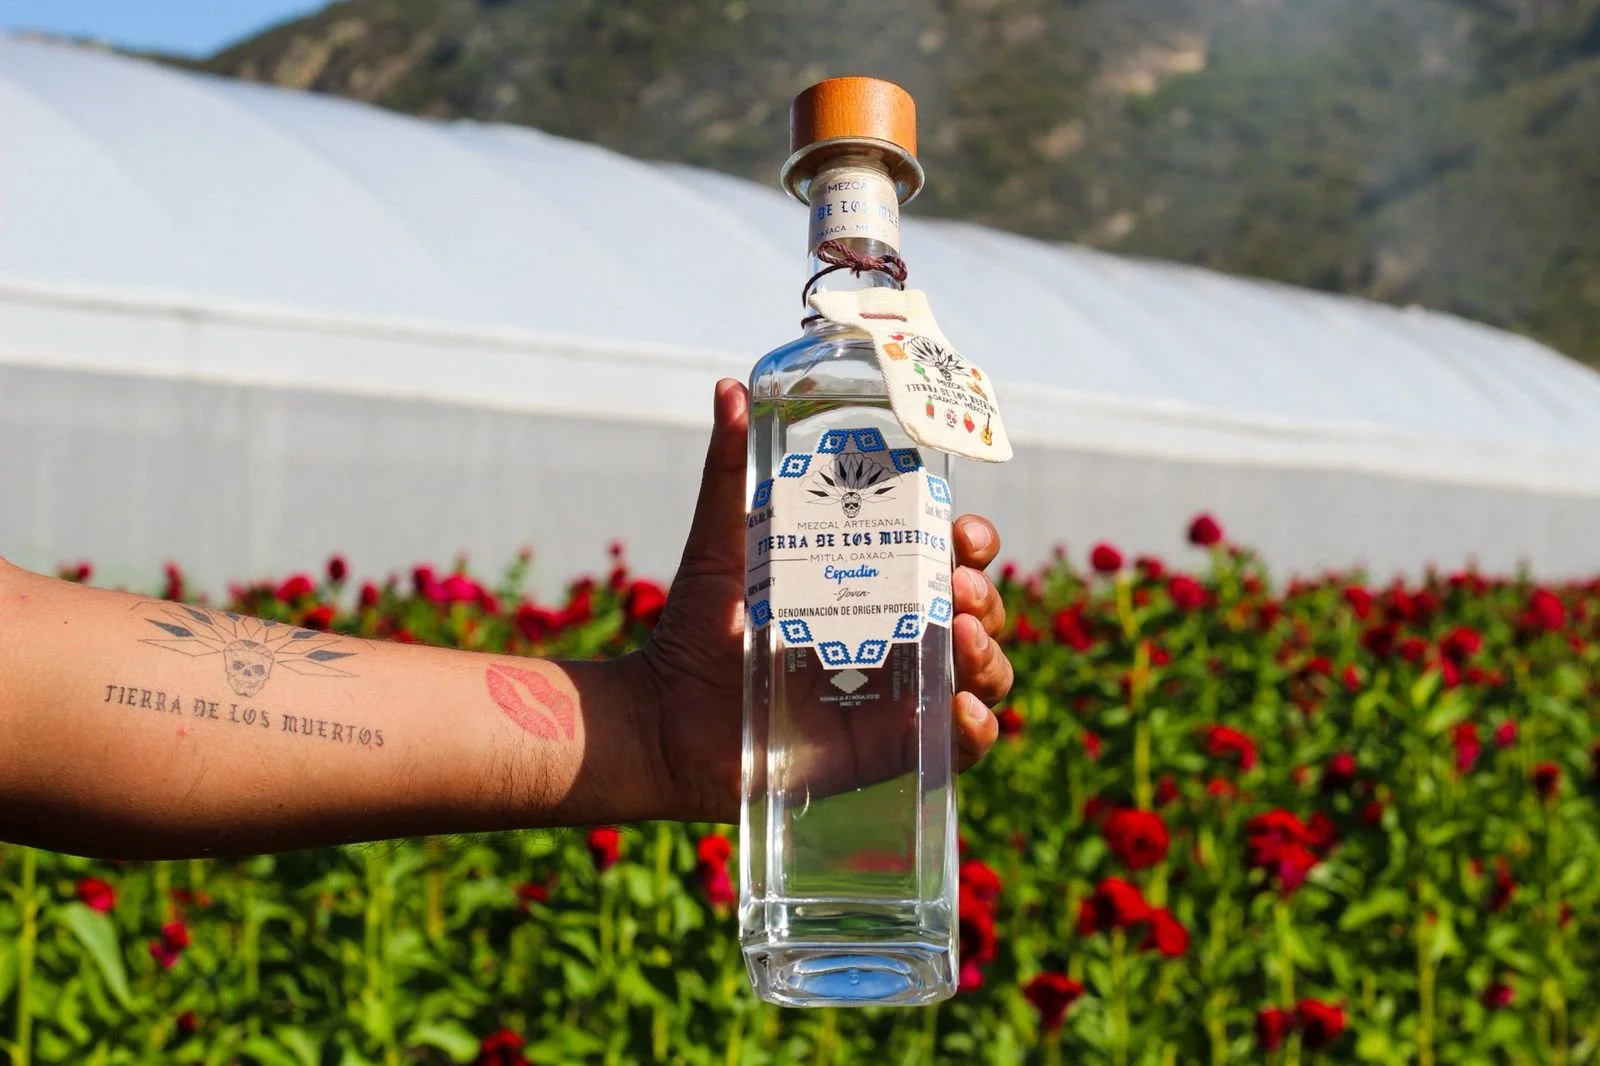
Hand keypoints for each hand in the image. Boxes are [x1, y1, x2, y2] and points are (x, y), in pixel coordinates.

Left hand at [636, 379, 1013, 823]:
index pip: (949, 557)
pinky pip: (959, 747)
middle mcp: (900, 638)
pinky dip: (975, 729)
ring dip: (991, 655)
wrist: (663, 718)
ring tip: (965, 639)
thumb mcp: (721, 541)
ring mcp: (901, 698)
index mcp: (875, 584)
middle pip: (978, 613)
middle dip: (985, 594)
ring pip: (983, 675)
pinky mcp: (892, 753)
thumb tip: (728, 387)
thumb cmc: (696, 628)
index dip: (972, 541)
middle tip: (956, 587)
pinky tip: (961, 708)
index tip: (961, 530)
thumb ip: (728, 468)